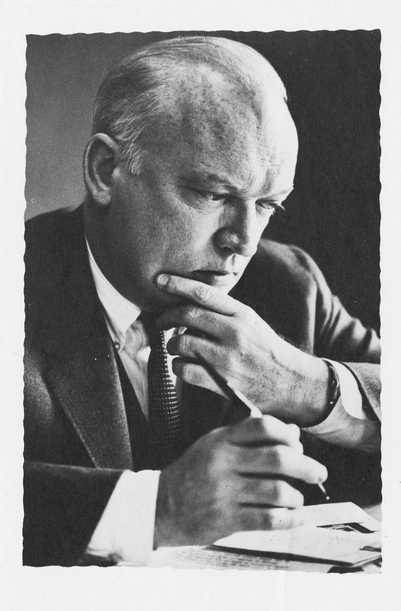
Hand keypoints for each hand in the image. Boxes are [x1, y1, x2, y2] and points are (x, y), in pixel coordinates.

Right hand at [154, 416, 327, 546]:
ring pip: (278, 491)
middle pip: (278, 459)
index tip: (297, 445)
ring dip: (297, 496)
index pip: (264, 426)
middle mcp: (224, 463)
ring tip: (297, 498)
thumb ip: (251, 437)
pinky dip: (291, 520)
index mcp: (222, 440)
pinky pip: (269, 520)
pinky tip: (298, 517)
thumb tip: (294, 434)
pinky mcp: (226, 520)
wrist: (159, 505)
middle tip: (319, 473)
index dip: (288, 434)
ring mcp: (225, 493)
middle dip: (307, 466)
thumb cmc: (194, 471)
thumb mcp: (216, 444)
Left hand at [156, 273, 328, 425]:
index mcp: (242, 314)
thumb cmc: (265, 349)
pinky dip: (177, 366)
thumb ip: (225, 311)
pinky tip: (182, 364)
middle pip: (187, 315)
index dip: (178, 284)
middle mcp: (234, 332)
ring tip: (175, 346)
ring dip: (171, 344)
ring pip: (181, 342)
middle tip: (160, 322)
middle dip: (166, 317)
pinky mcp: (221, 381)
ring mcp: (227, 358)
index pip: (204, 293)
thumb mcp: (252, 322)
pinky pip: (184, 369)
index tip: (159, 280)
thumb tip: (189, 302)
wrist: (289, 382)